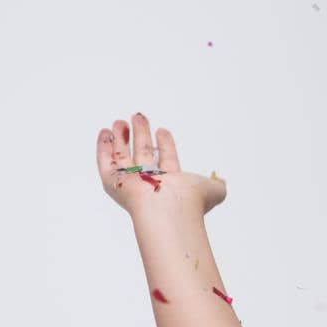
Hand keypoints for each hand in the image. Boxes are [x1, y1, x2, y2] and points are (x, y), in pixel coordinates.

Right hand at [97, 113, 226, 218]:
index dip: (166, 144)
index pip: (167, 159)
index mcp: (171, 184)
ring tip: (121, 121)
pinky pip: (105, 163)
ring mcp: (131, 182)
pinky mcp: (114, 182)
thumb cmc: (191, 200)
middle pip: (143, 154)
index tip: (163, 130)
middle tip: (139, 118)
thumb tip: (222, 182)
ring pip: (123, 156)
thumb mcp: (213, 190)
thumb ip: (218, 184)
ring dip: (121, 137)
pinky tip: (105, 132)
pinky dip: (103, 147)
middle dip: (141, 135)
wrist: (169, 208)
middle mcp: (150, 183)